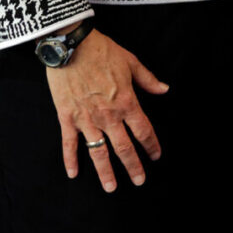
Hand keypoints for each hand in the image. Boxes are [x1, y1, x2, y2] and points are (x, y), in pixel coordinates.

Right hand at [45, 28, 168, 191]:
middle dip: (133, 167)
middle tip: (139, 181)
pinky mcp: (67, 116)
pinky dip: (70, 159)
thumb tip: (165, 89)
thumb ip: (148, 79)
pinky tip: (73, 174)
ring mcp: (87, 118)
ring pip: (99, 152)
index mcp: (126, 102)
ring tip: (111, 188)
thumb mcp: (130, 61)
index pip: (143, 131)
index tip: (156, 157)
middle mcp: (108, 115)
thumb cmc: (102, 50)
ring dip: (106, 172)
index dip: (151, 146)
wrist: (71, 43)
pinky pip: (69, 143)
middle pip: (124, 148)